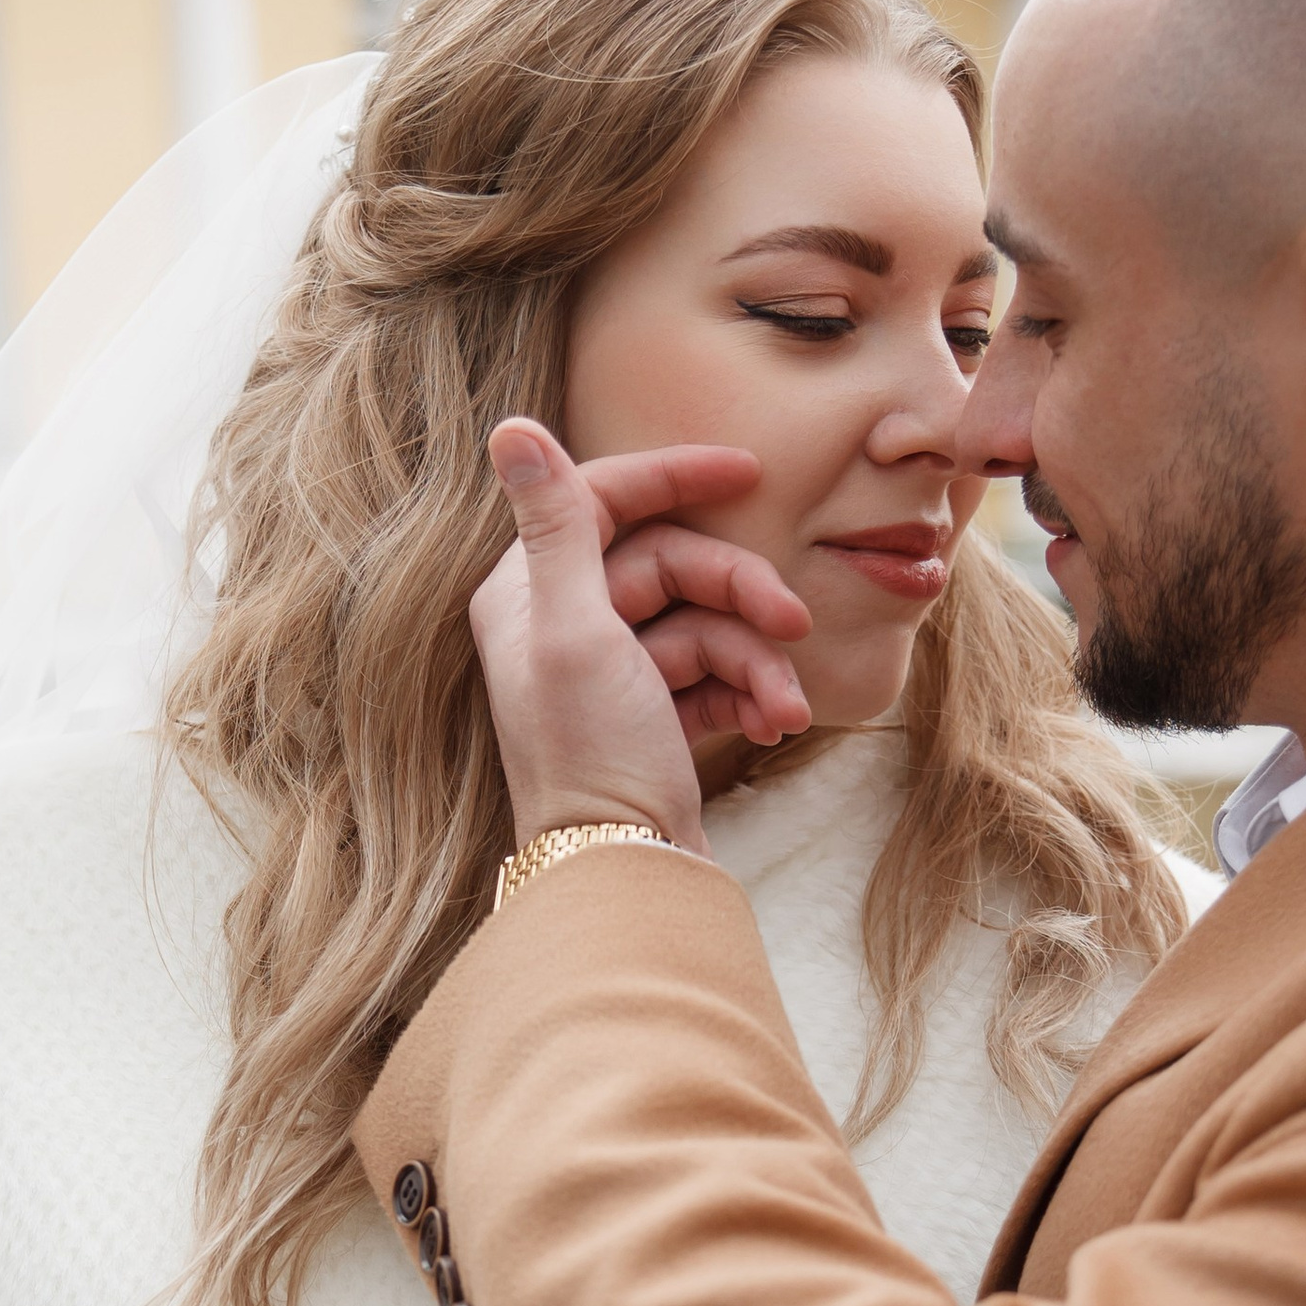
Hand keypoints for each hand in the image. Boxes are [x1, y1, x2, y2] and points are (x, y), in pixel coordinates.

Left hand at [472, 423, 813, 851]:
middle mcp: (562, 624)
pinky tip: (775, 726)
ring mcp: (612, 674)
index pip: (602, 499)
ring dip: (757, 659)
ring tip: (785, 708)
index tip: (748, 471)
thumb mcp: (573, 629)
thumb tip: (510, 426)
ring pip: (705, 624)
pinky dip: (750, 695)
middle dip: (740, 594)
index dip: (675, 478)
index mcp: (526, 594)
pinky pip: (716, 677)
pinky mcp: (655, 718)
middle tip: (796, 620)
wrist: (626, 879)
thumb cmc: (589, 756)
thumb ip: (555, 525)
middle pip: (671, 565)